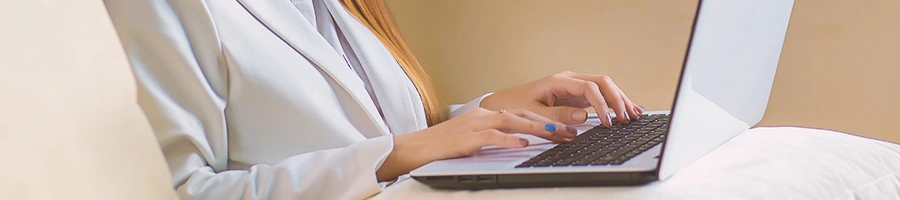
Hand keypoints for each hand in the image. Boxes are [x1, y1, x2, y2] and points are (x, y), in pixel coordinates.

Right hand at [375, 108, 576, 180]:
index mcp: (486, 115)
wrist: (414, 148)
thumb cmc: (442, 147)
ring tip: (555, 133)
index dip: (545, 119)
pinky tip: (523, 143)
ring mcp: (474, 125)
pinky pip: (492, 136)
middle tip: (570, 131)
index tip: (565, 127)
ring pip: (511, 121)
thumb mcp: (473, 139)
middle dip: (547, 122)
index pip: (521, 114)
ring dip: (535, 127)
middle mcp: (483, 115)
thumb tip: (521, 141)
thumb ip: (495, 137)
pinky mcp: (466, 138)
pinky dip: (509, 139)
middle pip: (521, 115)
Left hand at [481, 71, 644, 126]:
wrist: (504, 105)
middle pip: (602, 82)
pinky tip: (628, 109)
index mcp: (558, 81)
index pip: (589, 87)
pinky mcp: (576, 96)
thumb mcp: (534, 114)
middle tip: (626, 118)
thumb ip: (558, 116)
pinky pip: (599, 96)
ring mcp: (574, 87)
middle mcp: (569, 80)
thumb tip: (583, 116)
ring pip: (604, 87)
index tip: (608, 121)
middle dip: (617, 98)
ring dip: (620, 99)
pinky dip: (614, 103)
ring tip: (635, 114)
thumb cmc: (516, 107)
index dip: (601, 104)